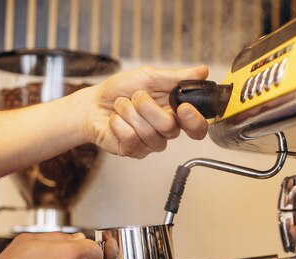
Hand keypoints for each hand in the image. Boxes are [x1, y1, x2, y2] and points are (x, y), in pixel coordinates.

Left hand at [83, 65, 209, 157]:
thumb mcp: (150, 76)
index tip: (183, 107)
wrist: (93, 103)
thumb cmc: (121, 90)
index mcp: (175, 114)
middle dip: (146, 106)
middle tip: (136, 97)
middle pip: (169, 127)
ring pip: (148, 132)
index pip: (198, 127)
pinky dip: (118, 123)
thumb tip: (203, 71)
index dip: (194, 121)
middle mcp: (166, 131)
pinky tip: (115, 120)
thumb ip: (177, 77)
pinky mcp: (134, 151)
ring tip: (122, 106)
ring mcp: (151, 143)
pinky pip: (131, 138)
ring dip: (129, 112)